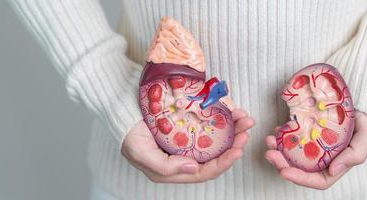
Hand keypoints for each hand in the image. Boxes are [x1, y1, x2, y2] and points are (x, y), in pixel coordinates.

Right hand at [122, 108, 254, 182]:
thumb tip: (193, 169)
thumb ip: (165, 166)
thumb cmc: (128, 132)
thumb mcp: (141, 153)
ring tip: (244, 118)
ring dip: (233, 129)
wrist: (120, 106)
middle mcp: (184, 157)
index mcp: (174, 169)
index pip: (205, 172)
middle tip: (246, 128)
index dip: (224, 162)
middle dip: (234, 143)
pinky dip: (222, 118)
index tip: (238, 149)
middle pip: (215, 155)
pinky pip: (210, 124)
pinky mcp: (188, 125)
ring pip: (216, 139)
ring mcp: (187, 140)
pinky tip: (232, 110)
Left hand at [265, 111, 366, 189]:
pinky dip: (282, 136)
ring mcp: (314, 144)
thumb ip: (355, 154)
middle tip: (269, 152)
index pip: (318, 180)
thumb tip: (333, 170)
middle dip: (282, 163)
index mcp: (338, 163)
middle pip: (300, 169)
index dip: (300, 179)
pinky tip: (276, 129)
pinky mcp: (308, 131)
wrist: (361, 96)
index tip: (284, 171)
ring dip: (278, 149)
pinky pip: (292, 137)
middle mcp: (324, 157)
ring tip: (268, 139)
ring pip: (292, 154)